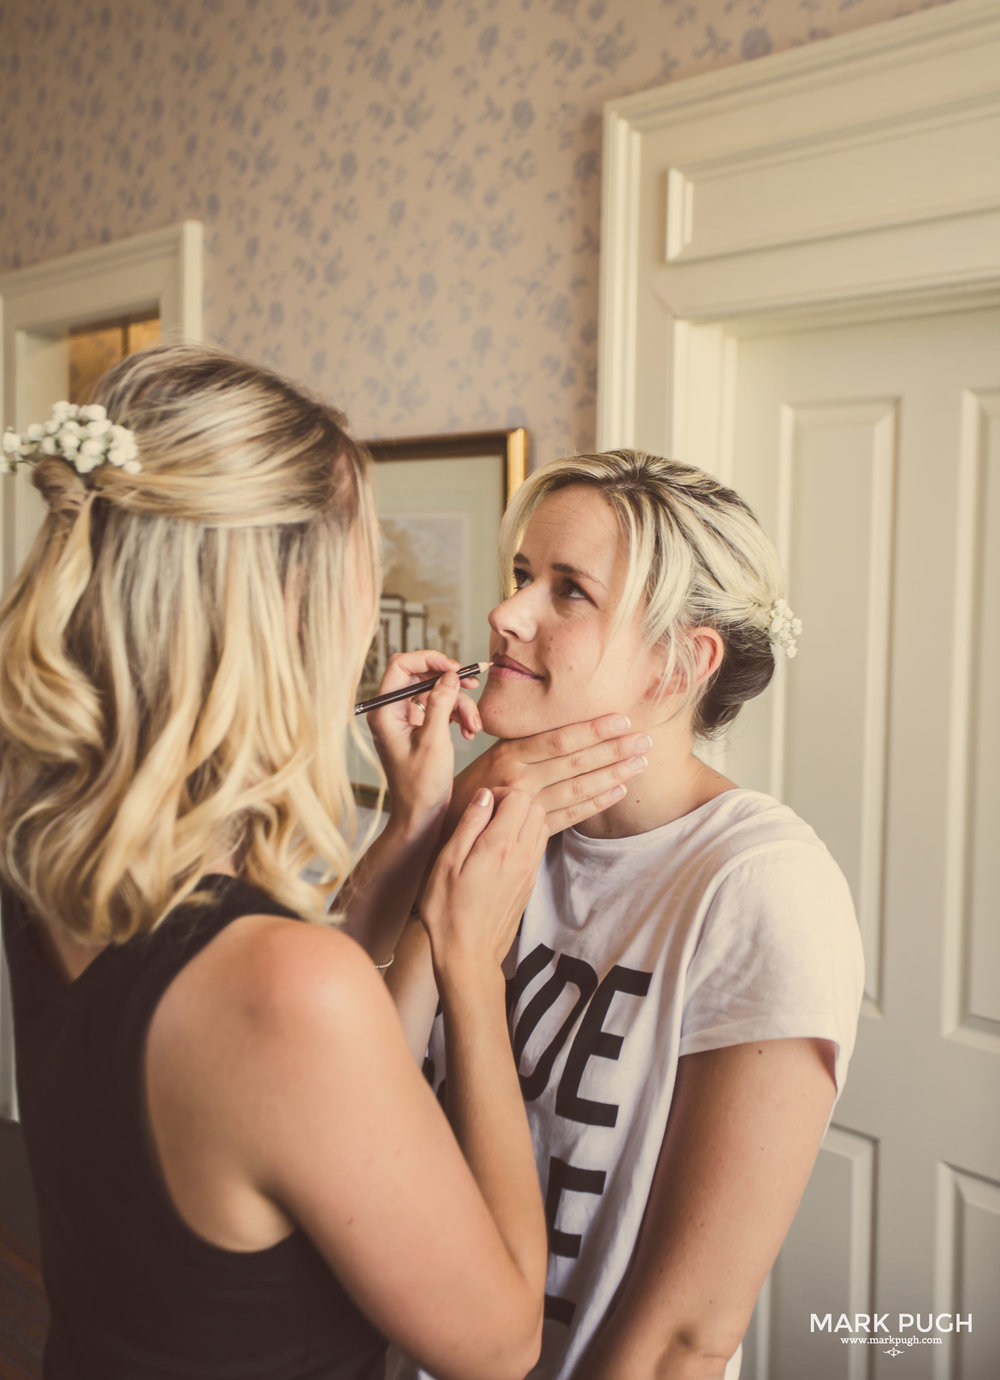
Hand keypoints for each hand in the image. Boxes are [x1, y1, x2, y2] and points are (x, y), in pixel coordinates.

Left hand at [367, 651, 483, 832]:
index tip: (455, 669)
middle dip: (450, 683)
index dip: (429, 660)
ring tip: (474, 725)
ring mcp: (404, 719)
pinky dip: (456, 715)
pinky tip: (469, 731)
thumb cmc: (421, 786)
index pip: (401, 665)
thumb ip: (440, 704)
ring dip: (459, 704)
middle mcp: (391, 711)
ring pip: (435, 692)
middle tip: (473, 686)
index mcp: (384, 712)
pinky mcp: (418, 728)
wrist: (420, 815)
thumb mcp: (434, 741)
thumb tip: (449, 675)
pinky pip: (439, 708)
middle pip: (421, 676)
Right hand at [419, 788, 546, 983]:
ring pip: (541, 825)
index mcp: (500, 846)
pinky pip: (538, 846)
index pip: (519, 797)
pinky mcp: (530, 882)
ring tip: (495, 830)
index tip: (482, 803)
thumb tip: (484, 796)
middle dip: (514, 801)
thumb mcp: (447, 862)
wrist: (468, 954)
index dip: (500, 792)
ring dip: (522, 819)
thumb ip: (469, 825)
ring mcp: (529, 870)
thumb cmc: (448, 911)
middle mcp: (521, 855)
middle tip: (488, 814)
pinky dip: (525, 837)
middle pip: (535, 807)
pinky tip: (501, 849)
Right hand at [451, 715, 649, 835]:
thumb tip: (558, 728)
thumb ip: (521, 747)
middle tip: (645, 739)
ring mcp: (525, 809)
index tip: (622, 720)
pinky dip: (595, 804)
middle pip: (574, 762)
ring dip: (612, 775)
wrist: (438, 836)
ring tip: (640, 763)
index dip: (593, 730)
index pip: (558, 739)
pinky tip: (618, 791)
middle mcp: (518, 780)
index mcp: (507, 755)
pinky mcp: (529, 834)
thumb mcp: (489, 758)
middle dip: (613, 750)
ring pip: (576, 789)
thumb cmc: (466, 792)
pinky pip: (569, 817)